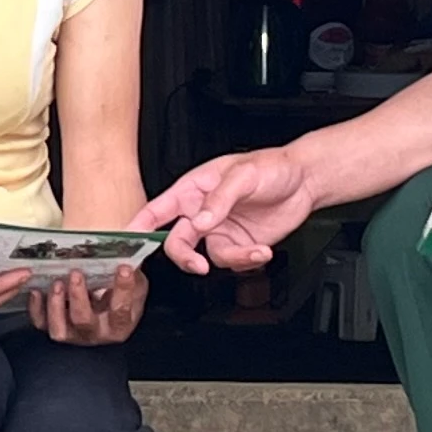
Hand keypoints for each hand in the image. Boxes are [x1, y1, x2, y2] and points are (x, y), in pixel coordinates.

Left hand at [34, 261, 147, 344]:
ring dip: (55, 305)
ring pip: (60, 329)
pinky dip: (36, 308)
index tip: (123, 267)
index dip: (123, 289)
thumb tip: (137, 232)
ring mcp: (74, 333)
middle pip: (84, 321)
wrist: (104, 299)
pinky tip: (37, 290)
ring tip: (57, 282)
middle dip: (78, 297)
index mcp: (120, 323)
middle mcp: (97, 332)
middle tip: (76, 273)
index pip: (122, 309)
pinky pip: (41, 323)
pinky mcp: (55, 327)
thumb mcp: (131, 278)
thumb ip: (133, 264)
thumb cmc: (118, 288)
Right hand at [140, 148, 319, 274]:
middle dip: (184, 257)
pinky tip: (263, 250)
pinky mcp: (239, 245)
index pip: (157, 210)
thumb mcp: (243, 175)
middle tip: (197, 264)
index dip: (138, 226)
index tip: (127, 241)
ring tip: (255, 250)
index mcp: (193, 190)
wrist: (304, 182)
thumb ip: (219, 199)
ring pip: (208, 257)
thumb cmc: (271, 166)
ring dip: (232, 259)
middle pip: (178, 242)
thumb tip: (201, 222)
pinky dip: (248, 261)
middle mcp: (202, 213)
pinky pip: (233, 262)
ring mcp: (220, 231)